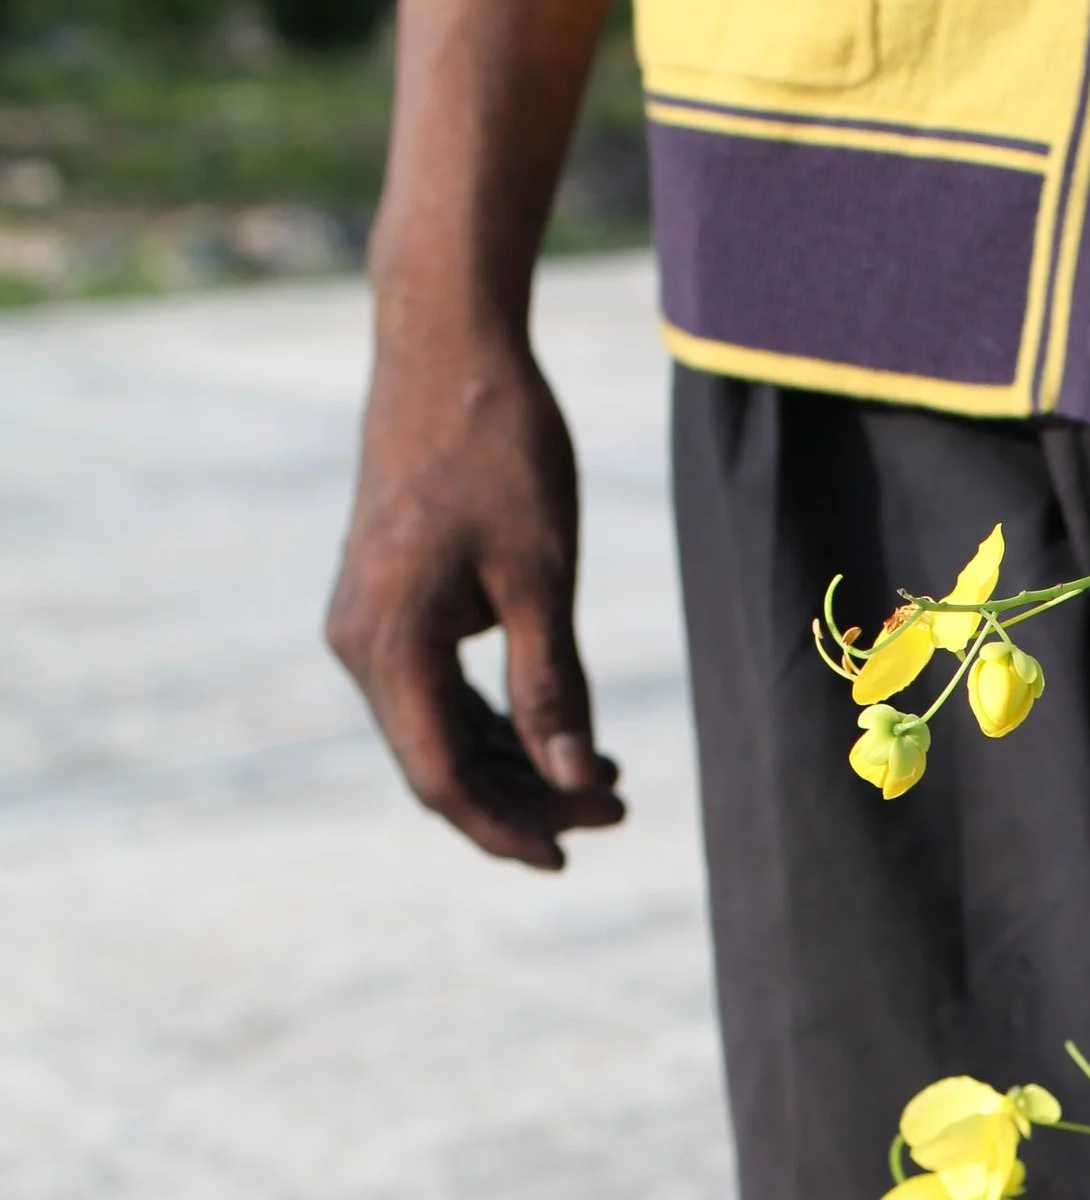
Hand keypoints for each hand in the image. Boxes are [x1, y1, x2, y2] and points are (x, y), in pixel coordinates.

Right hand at [327, 314, 625, 871]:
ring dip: (517, 765)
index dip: (505, 829)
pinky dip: (496, 723)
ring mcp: (366, 624)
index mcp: (387, 641)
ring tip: (608, 776)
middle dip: (527, 798)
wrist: (447, 346)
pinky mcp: (388, 605)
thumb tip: (575, 778)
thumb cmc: (500, 448)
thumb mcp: (541, 574)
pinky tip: (563, 732)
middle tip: (620, 805)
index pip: (441, 776)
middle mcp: (358, 644)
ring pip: (439, 733)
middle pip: (439, 763)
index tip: (572, 854)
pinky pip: (437, 693)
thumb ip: (554, 684)